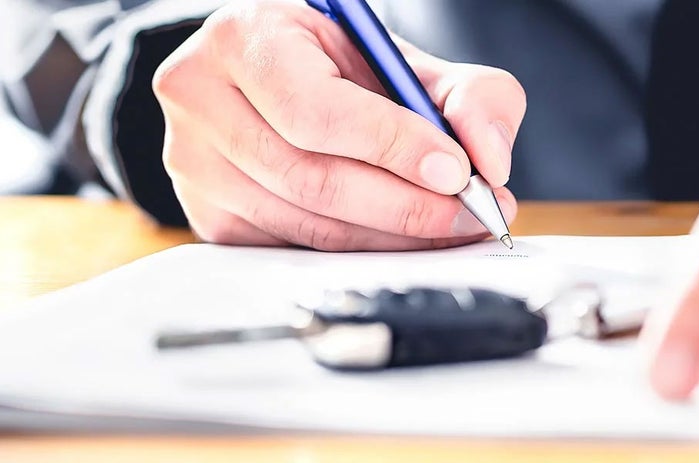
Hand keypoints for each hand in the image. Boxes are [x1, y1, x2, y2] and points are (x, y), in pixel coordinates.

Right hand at [152, 0, 524, 250]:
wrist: (267, 83)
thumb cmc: (332, 66)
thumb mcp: (400, 58)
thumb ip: (467, 94)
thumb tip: (489, 162)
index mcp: (243, 40)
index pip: (316, 110)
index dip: (391, 147)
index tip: (457, 172)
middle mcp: (202, 99)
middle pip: (311, 178)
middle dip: (404, 206)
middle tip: (470, 215)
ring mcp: (195, 166)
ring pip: (306, 225)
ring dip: (389, 237)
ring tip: (448, 228)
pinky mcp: (210, 216)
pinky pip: (294, 249)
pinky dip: (356, 251)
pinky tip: (396, 238)